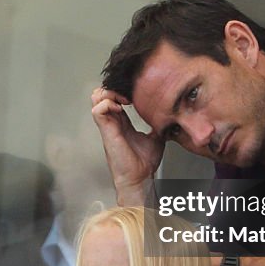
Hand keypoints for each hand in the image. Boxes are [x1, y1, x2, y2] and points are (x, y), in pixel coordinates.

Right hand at [91, 86, 163, 203]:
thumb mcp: (155, 138)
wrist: (141, 177)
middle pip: (101, 94)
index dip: (121, 91)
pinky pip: (98, 110)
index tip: (135, 94)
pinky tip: (120, 109)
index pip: (114, 99)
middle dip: (113, 88)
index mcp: (122, 123)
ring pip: (96, 98)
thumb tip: (168, 120)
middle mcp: (112, 122)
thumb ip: (156, 126)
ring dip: (109, 93)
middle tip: (127, 94)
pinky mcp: (107, 131)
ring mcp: (108, 126)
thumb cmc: (144, 163)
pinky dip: (108, 104)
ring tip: (123, 100)